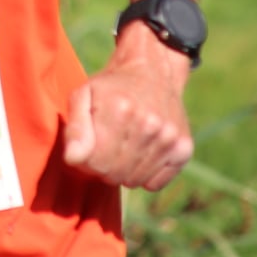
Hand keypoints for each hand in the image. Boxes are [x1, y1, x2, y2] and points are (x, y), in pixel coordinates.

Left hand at [62, 32, 193, 189]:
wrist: (152, 72)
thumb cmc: (111, 88)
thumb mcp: (83, 95)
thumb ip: (75, 128)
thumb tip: (72, 158)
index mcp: (120, 110)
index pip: (95, 163)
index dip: (85, 159)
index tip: (87, 146)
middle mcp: (149, 125)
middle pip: (114, 174)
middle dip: (102, 166)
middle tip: (104, 146)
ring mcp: (169, 137)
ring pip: (133, 181)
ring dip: (122, 170)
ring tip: (122, 146)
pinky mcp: (184, 148)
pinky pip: (154, 184)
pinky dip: (144, 175)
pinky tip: (140, 152)